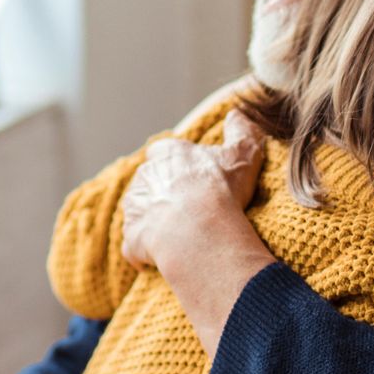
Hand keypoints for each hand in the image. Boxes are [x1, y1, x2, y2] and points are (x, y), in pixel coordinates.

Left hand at [121, 111, 275, 357]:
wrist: (198, 229)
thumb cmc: (220, 189)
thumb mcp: (243, 153)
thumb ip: (241, 130)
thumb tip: (238, 113)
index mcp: (167, 154)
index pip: (166, 153)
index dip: (180, 166)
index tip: (196, 179)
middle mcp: (145, 176)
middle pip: (152, 182)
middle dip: (166, 193)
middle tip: (193, 211)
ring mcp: (135, 207)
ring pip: (142, 212)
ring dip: (156, 222)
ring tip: (182, 237)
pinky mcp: (131, 237)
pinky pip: (136, 246)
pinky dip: (146, 253)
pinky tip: (165, 260)